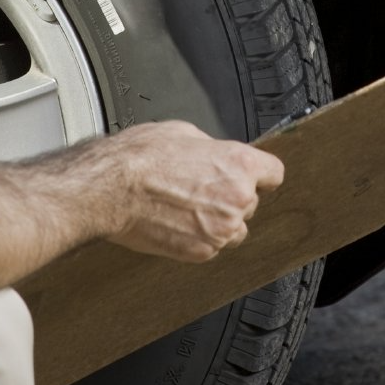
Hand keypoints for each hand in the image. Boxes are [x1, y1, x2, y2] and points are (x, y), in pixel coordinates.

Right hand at [106, 121, 283, 261]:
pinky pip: (211, 246)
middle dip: (231, 196)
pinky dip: (198, 237)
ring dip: (217, 221)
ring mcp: (220, 229)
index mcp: (238, 164)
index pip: (274, 173)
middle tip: (201, 187)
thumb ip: (212, 149)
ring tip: (186, 206)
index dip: (261, 174)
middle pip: (251, 202)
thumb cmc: (141, 157)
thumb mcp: (184, 133)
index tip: (254, 176)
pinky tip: (176, 221)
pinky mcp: (200, 252)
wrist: (110, 189)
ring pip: (233, 228)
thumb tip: (216, 155)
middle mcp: (237, 199)